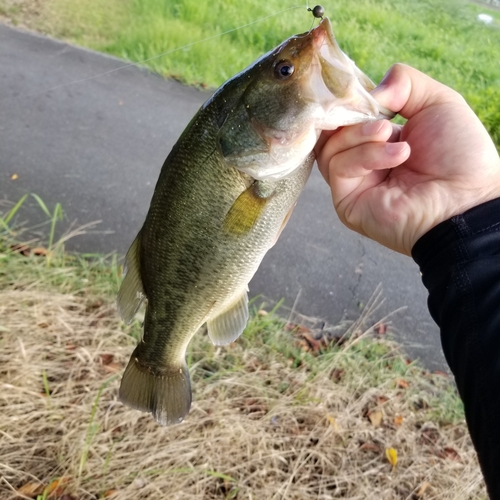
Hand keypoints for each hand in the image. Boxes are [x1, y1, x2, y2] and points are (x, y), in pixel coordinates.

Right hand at [315, 63, 499, 254]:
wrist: (464, 199)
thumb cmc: (459, 155)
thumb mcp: (438, 102)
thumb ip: (404, 83)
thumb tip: (369, 93)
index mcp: (382, 141)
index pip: (348, 117)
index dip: (353, 102)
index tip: (365, 95)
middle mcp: (364, 163)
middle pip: (331, 131)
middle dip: (351, 116)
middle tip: (378, 116)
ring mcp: (353, 184)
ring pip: (330, 147)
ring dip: (360, 134)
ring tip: (392, 136)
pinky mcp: (346, 202)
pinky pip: (337, 167)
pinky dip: (365, 155)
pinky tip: (396, 156)